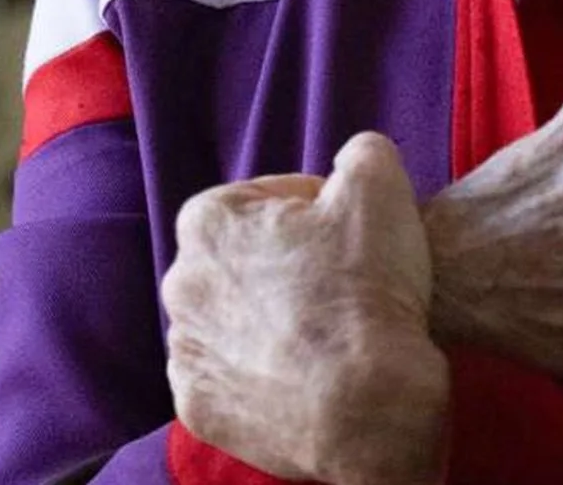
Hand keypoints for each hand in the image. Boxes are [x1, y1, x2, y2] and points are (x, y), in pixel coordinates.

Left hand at [163, 132, 448, 484]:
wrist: (365, 409)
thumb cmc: (367, 290)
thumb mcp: (381, 184)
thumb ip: (361, 153)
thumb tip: (354, 161)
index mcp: (208, 221)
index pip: (272, 199)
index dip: (321, 211)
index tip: (351, 236)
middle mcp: (181, 284)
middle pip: (246, 259)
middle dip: (287, 264)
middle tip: (342, 284)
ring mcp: (186, 352)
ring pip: (235, 319)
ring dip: (271, 318)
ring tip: (325, 333)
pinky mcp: (198, 407)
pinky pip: (232, 377)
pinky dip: (262, 373)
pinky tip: (304, 373)